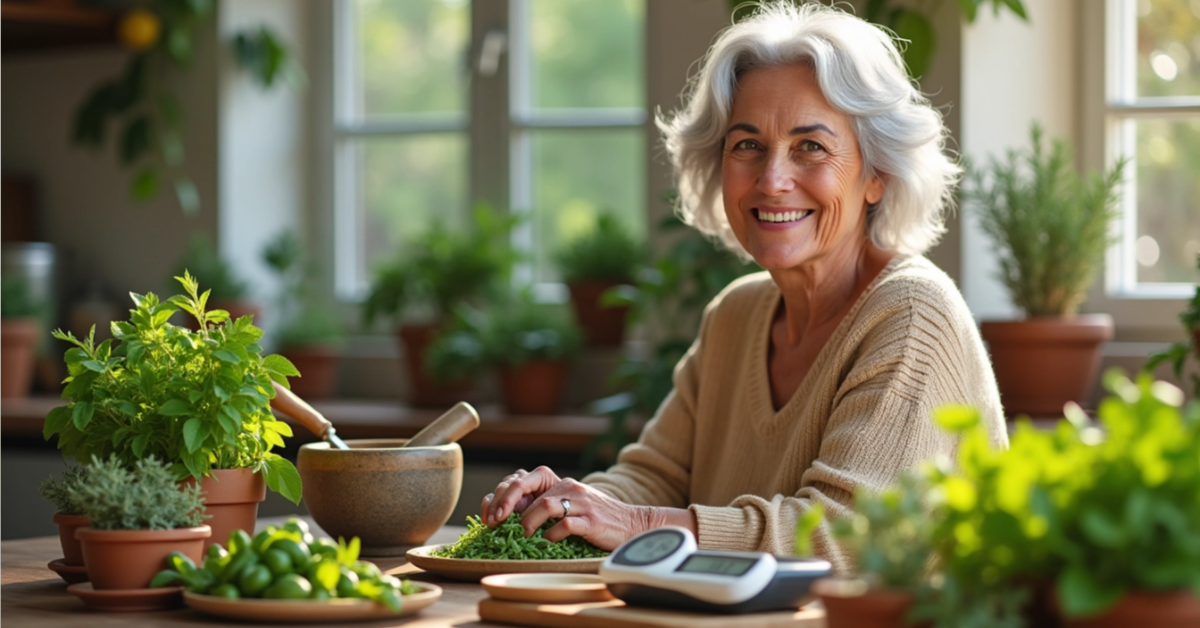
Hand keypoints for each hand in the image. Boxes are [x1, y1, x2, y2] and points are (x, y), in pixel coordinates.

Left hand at [480, 466, 667, 550]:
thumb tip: (505, 516)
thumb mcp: (567, 505)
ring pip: (544, 505)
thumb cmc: (594, 519)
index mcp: (558, 482)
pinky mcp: (591, 521)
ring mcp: (580, 502)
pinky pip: (564, 526)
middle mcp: (568, 486)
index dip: (500, 496)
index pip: (521, 479)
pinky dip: (551, 536)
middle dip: (505, 505)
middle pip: (527, 487)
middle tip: (496, 524)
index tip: (489, 516)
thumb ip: (541, 506)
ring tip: (522, 537)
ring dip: (527, 523)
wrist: (631, 524)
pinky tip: (548, 543)